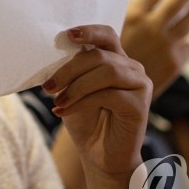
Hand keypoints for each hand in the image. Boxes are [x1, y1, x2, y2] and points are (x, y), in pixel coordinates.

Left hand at [42, 25, 151, 176]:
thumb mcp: (73, 91)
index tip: (67, 35)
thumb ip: (73, 71)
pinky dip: (81, 102)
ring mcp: (139, 84)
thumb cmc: (86, 121)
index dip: (89, 31)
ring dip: (76, 86)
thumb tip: (58, 52)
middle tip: (48, 86)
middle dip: (69, 69)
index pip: (107, 35)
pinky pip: (109, 94)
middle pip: (101, 55)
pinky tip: (64, 111)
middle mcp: (131, 68)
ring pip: (107, 71)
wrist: (99, 156)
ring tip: (57, 100)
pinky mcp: (140, 104)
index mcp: (116, 59)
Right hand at [121, 0, 188, 98]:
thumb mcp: (112, 29)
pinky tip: (178, 43)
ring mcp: (167, 44)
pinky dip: (183, 42)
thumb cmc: (108, 58)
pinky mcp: (176, 61)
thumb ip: (129, 12)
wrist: (112, 92)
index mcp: (134, 14)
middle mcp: (152, 26)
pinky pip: (188, 45)